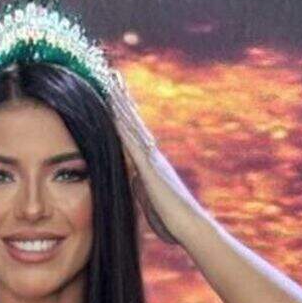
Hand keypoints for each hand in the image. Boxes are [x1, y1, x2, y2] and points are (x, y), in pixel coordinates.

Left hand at [106, 68, 199, 247]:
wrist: (189, 228)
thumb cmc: (173, 222)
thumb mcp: (150, 202)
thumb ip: (141, 189)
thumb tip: (132, 181)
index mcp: (150, 164)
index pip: (134, 134)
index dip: (124, 114)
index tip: (114, 95)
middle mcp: (152, 156)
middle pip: (134, 122)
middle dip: (123, 99)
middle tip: (113, 74)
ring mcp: (152, 160)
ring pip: (133, 126)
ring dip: (122, 104)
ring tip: (112, 81)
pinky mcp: (149, 169)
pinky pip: (133, 143)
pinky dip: (123, 126)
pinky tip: (113, 111)